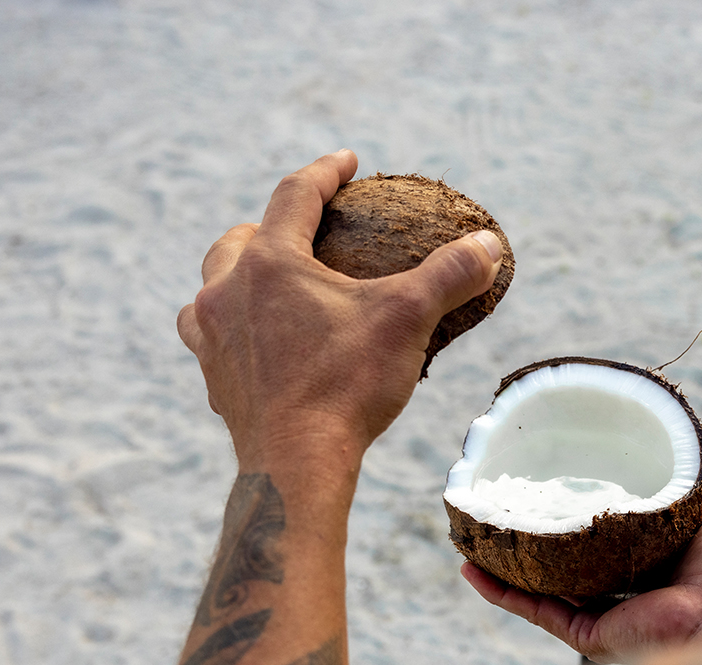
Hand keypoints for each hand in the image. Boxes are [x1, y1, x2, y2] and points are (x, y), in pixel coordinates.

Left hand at [176, 149, 503, 471]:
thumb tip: (489, 245)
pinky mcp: (214, 381)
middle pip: (238, 240)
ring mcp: (213, 338)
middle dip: (268, 227)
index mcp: (270, 262)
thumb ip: (448, 275)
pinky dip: (232, 332)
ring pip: (212, 289)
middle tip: (300, 233)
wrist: (296, 464)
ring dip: (236, 279)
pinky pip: (213, 341)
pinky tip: (257, 347)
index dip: (325, 173)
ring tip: (265, 288)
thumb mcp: (408, 320)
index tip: (348, 163)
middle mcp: (227, 291)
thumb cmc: (348, 386)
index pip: (295, 195)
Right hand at [461, 445, 701, 662]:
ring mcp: (598, 612)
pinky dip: (500, 592)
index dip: (577, 503)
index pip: (601, 529)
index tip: (552, 472)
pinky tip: (471, 567)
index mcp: (645, 559)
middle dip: (531, 532)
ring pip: (537, 583)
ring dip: (504, 560)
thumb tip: (697, 435)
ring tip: (473, 530)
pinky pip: (533, 609)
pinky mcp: (585, 633)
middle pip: (563, 557)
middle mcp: (617, 587)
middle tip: (504, 499)